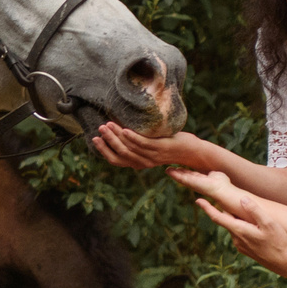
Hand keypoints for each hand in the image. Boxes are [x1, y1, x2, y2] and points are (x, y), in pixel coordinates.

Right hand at [91, 123, 218, 171]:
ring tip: (107, 125)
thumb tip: (123, 129)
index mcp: (139, 163)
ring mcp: (152, 156)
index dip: (104, 151)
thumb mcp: (152, 145)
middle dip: (107, 141)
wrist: (192, 151)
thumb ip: (139, 142)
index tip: (94, 139)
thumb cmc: (170, 144)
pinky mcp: (161, 148)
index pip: (116, 160)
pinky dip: (132, 137)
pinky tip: (125, 129)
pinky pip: (144, 143)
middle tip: (99, 129)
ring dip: (117, 136)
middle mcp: (144, 162)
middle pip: (120, 154)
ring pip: (129, 148)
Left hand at [181, 172, 286, 270]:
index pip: (218, 217)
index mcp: (240, 231)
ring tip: (238, 208)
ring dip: (234, 218)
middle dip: (224, 210)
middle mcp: (237, 239)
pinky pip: (240, 234)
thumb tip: (242, 199)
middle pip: (227, 220)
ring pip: (234, 227)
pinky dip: (240, 227)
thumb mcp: (270, 224)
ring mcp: (241, 246)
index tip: (197, 200)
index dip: (207, 208)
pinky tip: (249, 224)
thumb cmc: (280, 242)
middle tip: (221, 197)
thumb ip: (255, 211)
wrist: (286, 263)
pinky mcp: (247, 250)